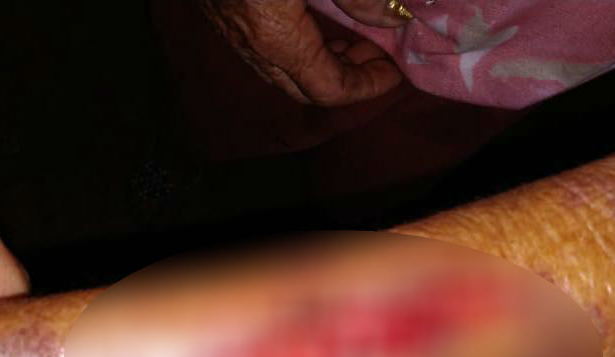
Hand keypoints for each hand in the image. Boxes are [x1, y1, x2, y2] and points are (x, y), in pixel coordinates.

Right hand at [199, 0, 402, 105]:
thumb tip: (389, 16)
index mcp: (276, 37)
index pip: (329, 88)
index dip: (366, 86)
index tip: (395, 70)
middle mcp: (250, 43)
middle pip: (302, 88)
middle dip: (344, 78)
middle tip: (376, 52)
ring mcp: (230, 29)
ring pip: (280, 68)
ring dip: (319, 61)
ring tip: (349, 37)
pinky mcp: (220, 10)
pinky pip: (262, 46)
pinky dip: (296, 45)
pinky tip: (309, 18)